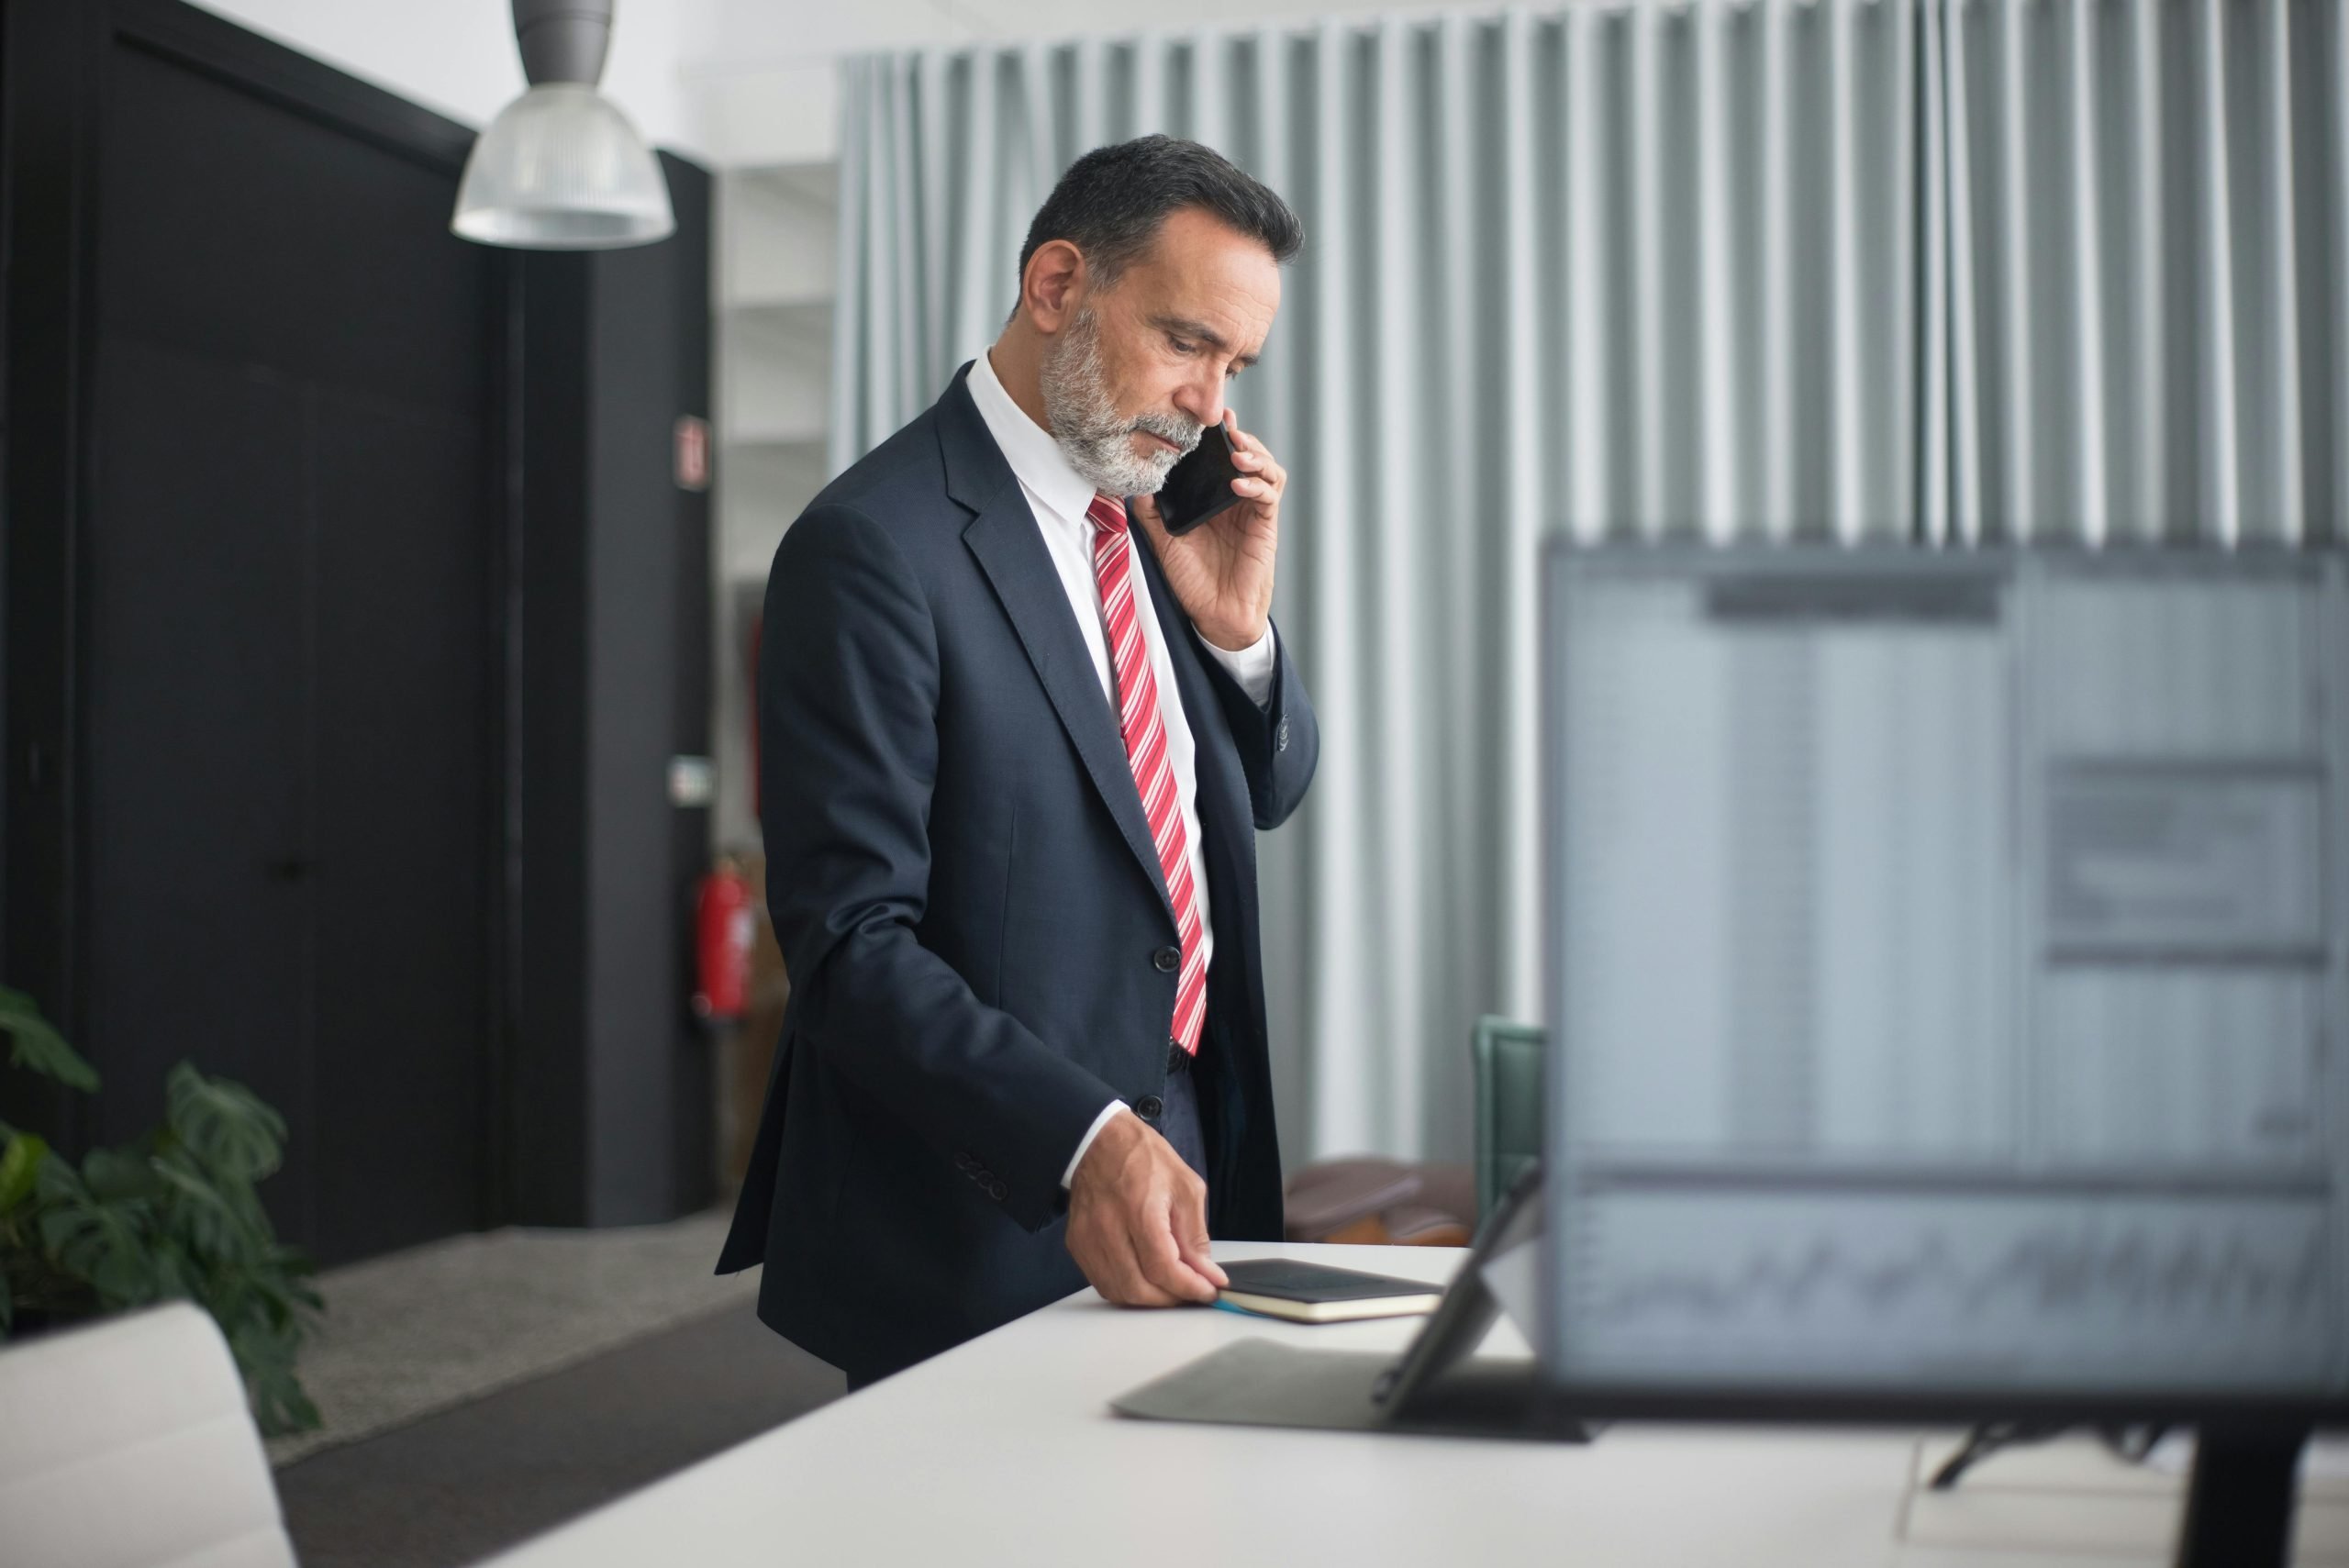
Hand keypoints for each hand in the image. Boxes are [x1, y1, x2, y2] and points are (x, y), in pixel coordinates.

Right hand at [1064, 1109, 1228, 1305]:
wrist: (1100, 1142)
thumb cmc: (1144, 1158)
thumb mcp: (1186, 1188)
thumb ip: (1196, 1236)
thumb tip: (1207, 1273)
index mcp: (1140, 1211)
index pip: (1163, 1268)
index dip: (1189, 1287)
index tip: (1207, 1290)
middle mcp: (1109, 1228)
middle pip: (1139, 1288)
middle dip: (1171, 1298)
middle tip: (1191, 1290)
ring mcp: (1088, 1239)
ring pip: (1119, 1292)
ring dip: (1149, 1298)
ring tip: (1170, 1286)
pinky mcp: (1077, 1244)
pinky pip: (1102, 1282)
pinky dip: (1127, 1289)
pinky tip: (1144, 1277)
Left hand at [1132, 410, 1283, 652]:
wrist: (1215, 614)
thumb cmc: (1192, 580)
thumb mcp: (1163, 541)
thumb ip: (1151, 512)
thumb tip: (1135, 484)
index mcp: (1212, 497)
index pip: (1218, 457)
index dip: (1217, 436)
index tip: (1205, 420)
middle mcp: (1234, 499)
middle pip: (1248, 454)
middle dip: (1240, 436)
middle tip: (1225, 426)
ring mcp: (1252, 510)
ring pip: (1267, 468)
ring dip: (1255, 455)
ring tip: (1236, 452)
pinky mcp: (1265, 525)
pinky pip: (1270, 495)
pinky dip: (1257, 484)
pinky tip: (1238, 484)